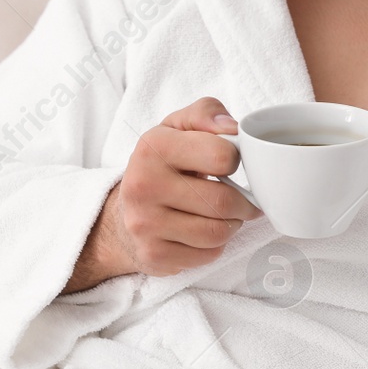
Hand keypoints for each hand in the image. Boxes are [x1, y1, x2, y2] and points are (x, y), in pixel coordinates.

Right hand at [66, 97, 261, 290]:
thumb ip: (206, 113)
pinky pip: (208, 254)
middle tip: (243, 198)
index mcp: (153, 147)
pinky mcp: (153, 254)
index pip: (222, 155)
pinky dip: (216, 245)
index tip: (231, 163)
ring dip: (232, 224)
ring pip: (218, 232)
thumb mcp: (177, 127)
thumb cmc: (162, 164)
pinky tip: (203, 232)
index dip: (236, 159)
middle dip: (244, 201)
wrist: (123, 212)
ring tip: (224, 214)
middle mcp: (143, 185)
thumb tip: (231, 127)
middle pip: (224, 201)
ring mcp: (145, 224)